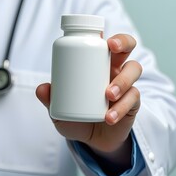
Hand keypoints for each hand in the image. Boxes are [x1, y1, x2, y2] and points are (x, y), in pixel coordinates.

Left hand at [36, 34, 141, 172]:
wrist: (92, 140)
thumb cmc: (76, 116)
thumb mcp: (60, 109)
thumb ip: (50, 100)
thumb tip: (42, 89)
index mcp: (96, 63)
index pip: (105, 42)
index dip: (106, 34)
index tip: (103, 38)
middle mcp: (114, 69)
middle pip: (127, 46)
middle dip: (123, 42)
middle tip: (113, 48)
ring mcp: (126, 85)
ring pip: (134, 70)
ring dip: (122, 80)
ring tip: (108, 94)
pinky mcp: (133, 103)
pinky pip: (133, 99)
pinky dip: (120, 107)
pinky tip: (109, 117)